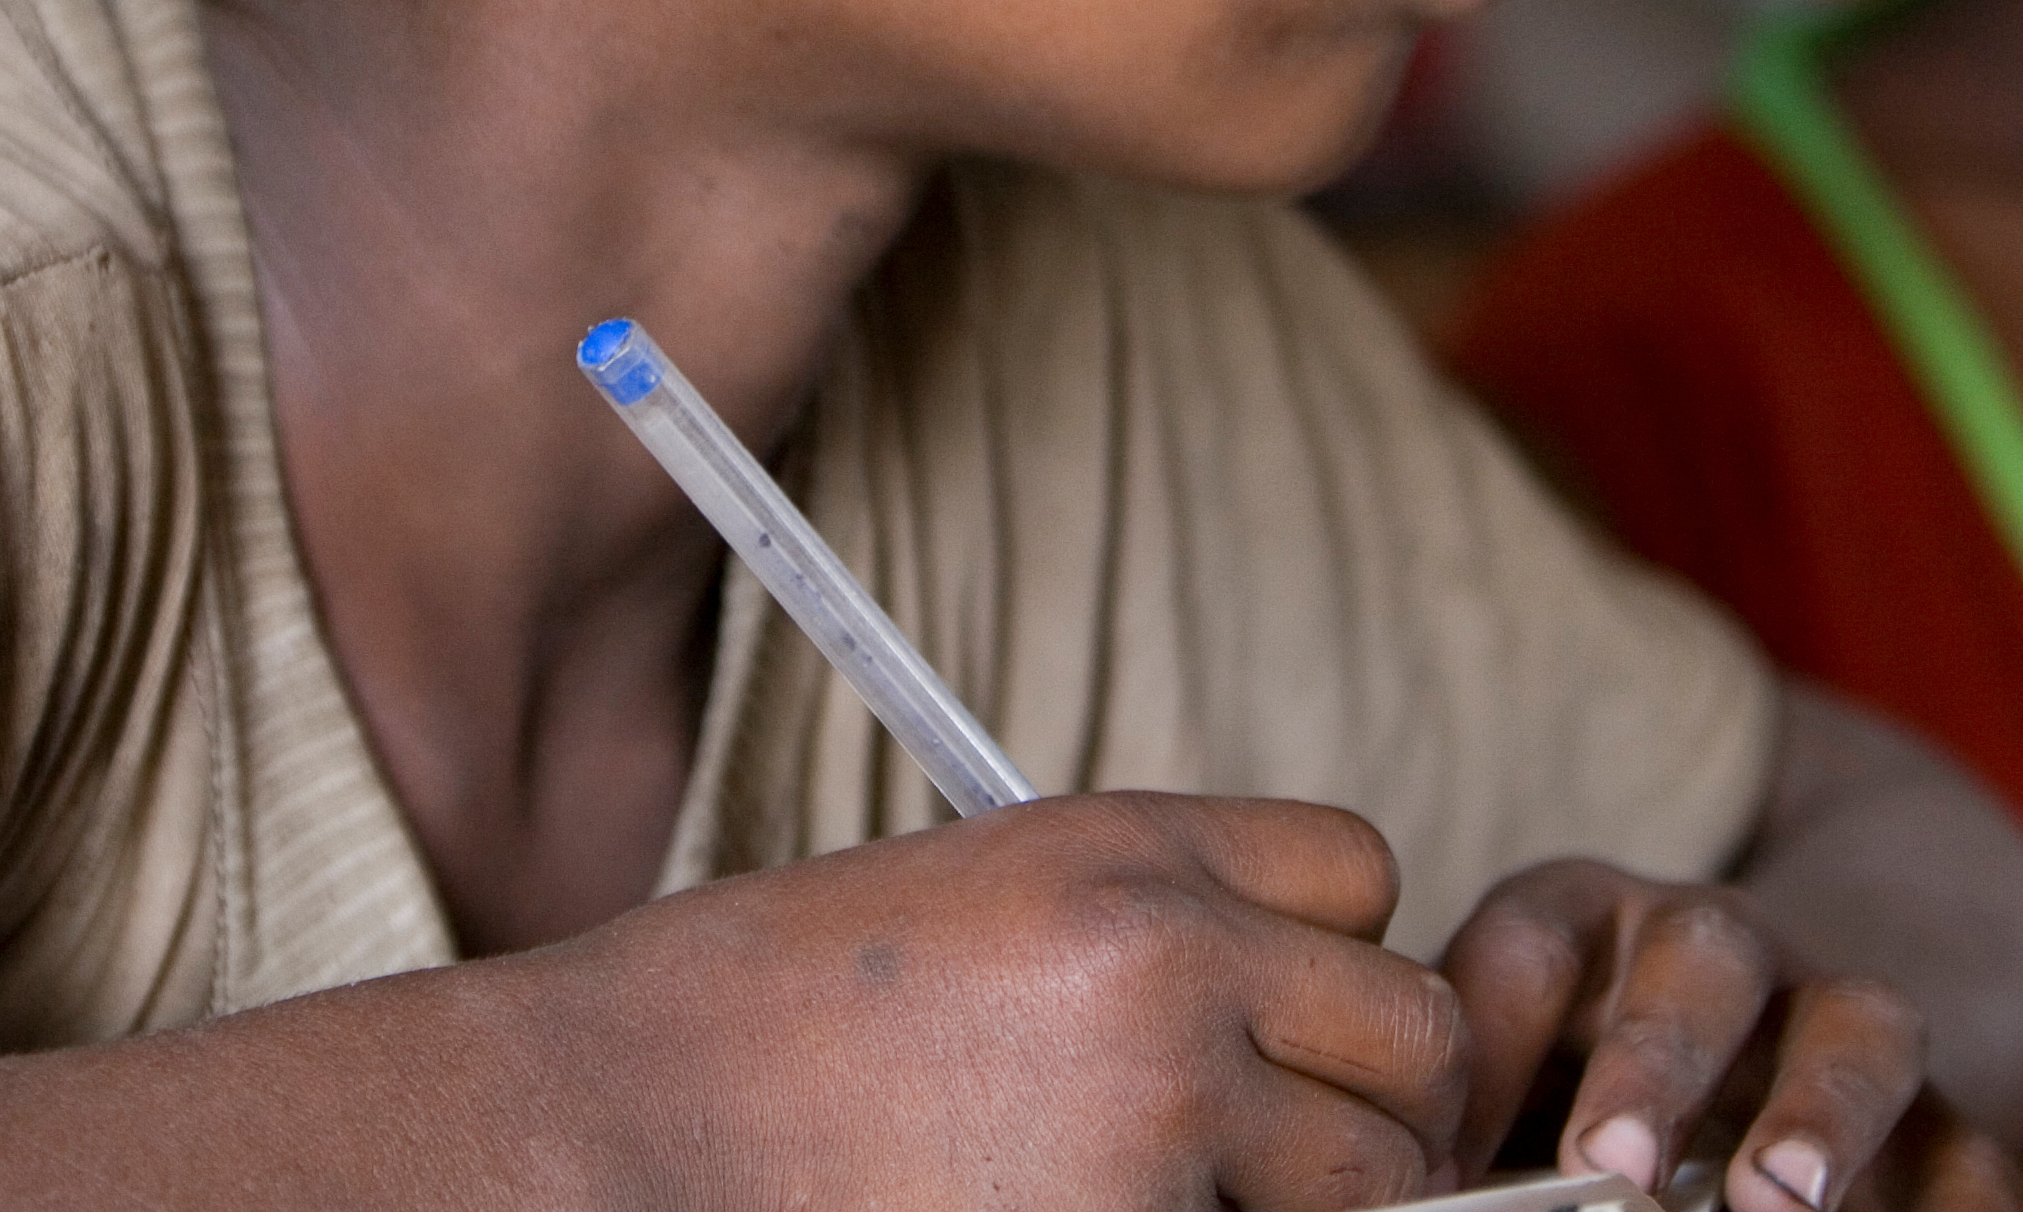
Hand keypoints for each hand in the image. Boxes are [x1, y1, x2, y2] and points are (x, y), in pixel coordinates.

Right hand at [533, 790, 1472, 1209]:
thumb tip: (1273, 1010)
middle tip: (1276, 1161)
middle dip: (1366, 1108)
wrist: (611, 1121)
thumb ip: (1134, 932)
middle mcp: (1169, 961)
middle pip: (1412, 1034)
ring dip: (1305, 1211)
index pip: (1363, 869)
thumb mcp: (968, 900)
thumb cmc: (756, 1022)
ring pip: (1371, 1184)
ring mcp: (1158, 1116)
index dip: (1328, 956)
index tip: (1272, 1017)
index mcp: (1121, 847)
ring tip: (1165, 1200)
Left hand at [1438, 861, 2016, 1211]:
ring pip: (1857, 1026)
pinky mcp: (1940, 1106)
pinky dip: (1964, 1201)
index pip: (1530, 940)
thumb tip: (1386, 1192)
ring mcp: (1840, 1014)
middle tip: (1611, 1160)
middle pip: (1700, 960)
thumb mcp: (1515, 1049)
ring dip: (1819, 1113)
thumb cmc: (1586, 1056)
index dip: (1485, 1037)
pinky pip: (1972, 1142)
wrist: (1779, 1010)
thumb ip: (1459, 1115)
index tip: (1441, 1147)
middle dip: (1655, 1058)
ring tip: (1777, 1200)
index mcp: (1587, 921)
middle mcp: (1719, 946)